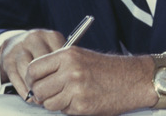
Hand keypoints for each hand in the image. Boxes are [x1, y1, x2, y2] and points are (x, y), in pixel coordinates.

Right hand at [0, 29, 65, 98]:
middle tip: (51, 94)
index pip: (59, 57)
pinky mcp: (8, 59)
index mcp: (51, 36)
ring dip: (34, 87)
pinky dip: (22, 88)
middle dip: (47, 82)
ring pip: (28, 70)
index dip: (60, 74)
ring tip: (40, 97)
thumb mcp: (54, 49)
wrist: (14, 43)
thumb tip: (69, 81)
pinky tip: (28, 95)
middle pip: (43, 63)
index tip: (63, 86)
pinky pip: (15, 76)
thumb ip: (63, 61)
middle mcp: (35, 39)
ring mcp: (20, 48)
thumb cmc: (40, 50)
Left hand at [25, 47, 161, 114]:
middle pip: (37, 88)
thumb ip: (57, 66)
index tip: (36, 84)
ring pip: (47, 103)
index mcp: (67, 55)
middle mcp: (70, 70)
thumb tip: (34, 82)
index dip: (31, 79)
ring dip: (54, 103)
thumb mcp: (80, 57)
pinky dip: (68, 109)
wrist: (133, 79)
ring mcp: (75, 89)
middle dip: (41, 94)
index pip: (33, 68)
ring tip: (68, 97)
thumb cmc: (107, 69)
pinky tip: (81, 101)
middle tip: (49, 95)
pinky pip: (62, 110)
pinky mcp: (81, 105)